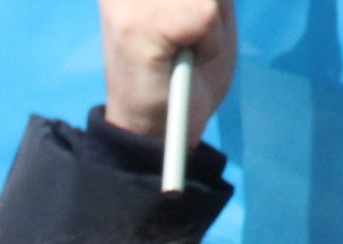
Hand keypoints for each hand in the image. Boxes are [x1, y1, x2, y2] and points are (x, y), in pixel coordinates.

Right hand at [100, 0, 236, 144]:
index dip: (207, 4)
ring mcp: (131, 2)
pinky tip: (186, 60)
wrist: (156, 132)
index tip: (195, 27)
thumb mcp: (204, 8)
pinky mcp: (141, 26)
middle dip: (209, 7)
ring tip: (190, 47)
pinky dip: (209, 43)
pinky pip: (203, 16)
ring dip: (211, 22)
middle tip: (194, 35)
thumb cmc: (183, 70)